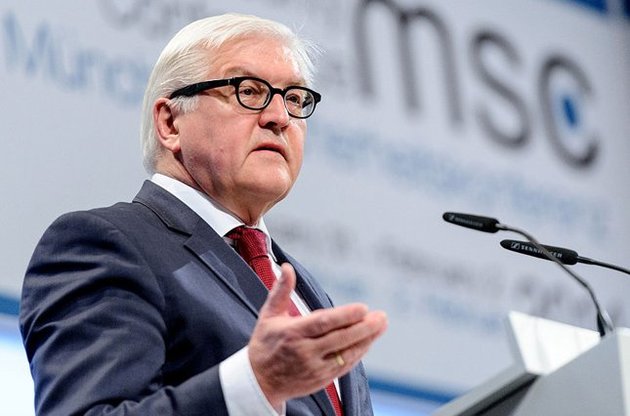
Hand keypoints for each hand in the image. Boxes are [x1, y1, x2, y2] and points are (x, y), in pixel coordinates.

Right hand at [248, 263, 387, 408]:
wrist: (259, 382)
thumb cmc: (265, 344)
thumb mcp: (268, 315)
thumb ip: (281, 291)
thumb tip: (286, 267)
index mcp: (292, 333)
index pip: (322, 323)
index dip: (344, 316)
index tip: (363, 308)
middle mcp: (304, 352)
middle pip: (339, 339)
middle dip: (363, 328)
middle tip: (381, 316)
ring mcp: (314, 368)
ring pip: (345, 354)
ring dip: (366, 340)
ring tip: (381, 325)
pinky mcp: (321, 379)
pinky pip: (344, 366)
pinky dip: (358, 353)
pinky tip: (368, 341)